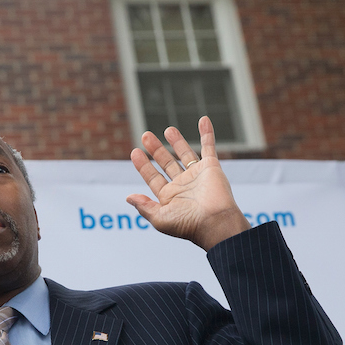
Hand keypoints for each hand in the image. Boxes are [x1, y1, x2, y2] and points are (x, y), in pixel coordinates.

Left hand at [127, 116, 250, 250]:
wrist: (215, 222)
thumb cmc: (188, 224)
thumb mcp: (160, 219)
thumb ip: (144, 207)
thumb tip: (128, 197)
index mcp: (170, 197)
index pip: (153, 178)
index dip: (143, 165)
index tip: (134, 152)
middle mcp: (183, 186)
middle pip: (167, 163)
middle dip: (156, 150)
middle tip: (145, 135)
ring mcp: (197, 176)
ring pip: (185, 154)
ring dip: (177, 141)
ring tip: (168, 129)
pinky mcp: (212, 168)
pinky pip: (209, 147)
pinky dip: (206, 133)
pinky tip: (203, 119)